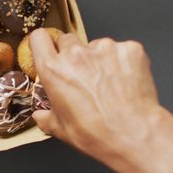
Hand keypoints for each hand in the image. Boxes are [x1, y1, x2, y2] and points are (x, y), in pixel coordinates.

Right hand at [29, 28, 162, 172]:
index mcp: (54, 70)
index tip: (49, 50)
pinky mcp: (129, 49)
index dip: (43, 43)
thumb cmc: (96, 134)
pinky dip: (122, 62)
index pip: (38, 38)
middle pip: (67, 40)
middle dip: (72, 54)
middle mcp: (76, 54)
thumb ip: (46, 117)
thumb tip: (41, 115)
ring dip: (99, 59)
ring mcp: (104, 48)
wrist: (134, 135)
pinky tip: (125, 81)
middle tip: (82, 75)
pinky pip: (122, 50)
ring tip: (109, 83)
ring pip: (97, 45)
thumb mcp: (60, 129)